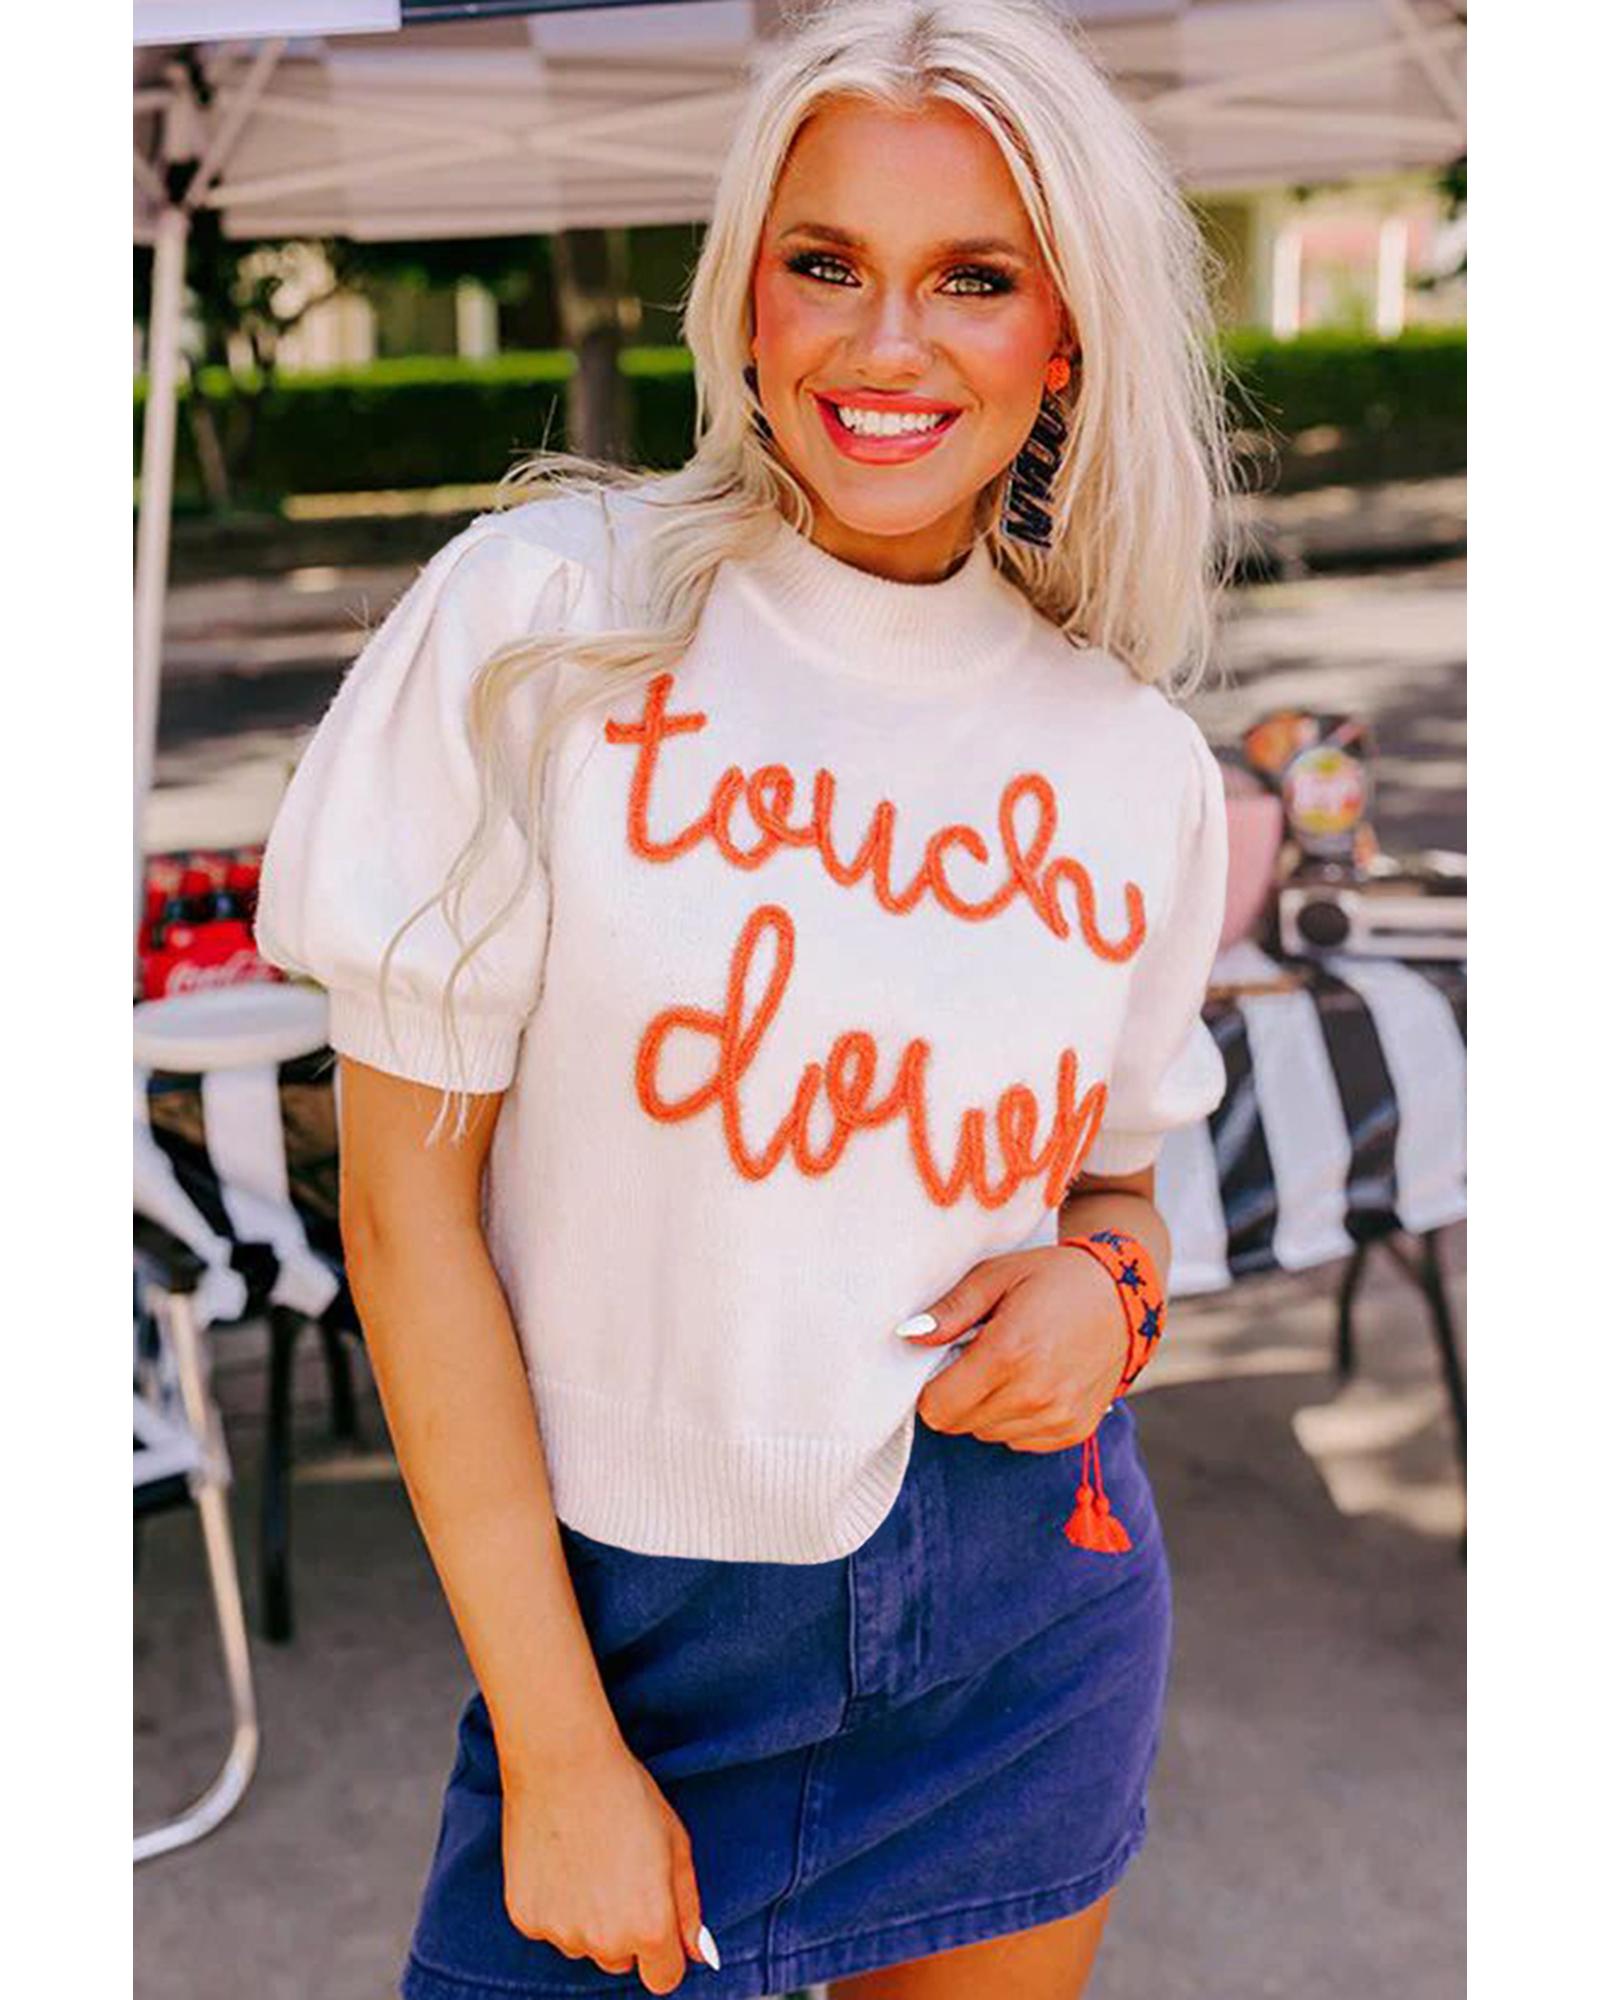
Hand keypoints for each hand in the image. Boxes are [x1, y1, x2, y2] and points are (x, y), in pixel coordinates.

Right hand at [501, 1738, 715, 1993]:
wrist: (563, 1762)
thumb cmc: (625, 1793)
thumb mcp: (675, 1843)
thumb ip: (688, 1906)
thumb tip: (697, 1952)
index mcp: (649, 1926)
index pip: (663, 1978)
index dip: (664, 1951)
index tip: (657, 1923)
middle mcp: (604, 1941)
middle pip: (621, 1960)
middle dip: (625, 1930)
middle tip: (619, 1873)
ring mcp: (561, 1932)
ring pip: (583, 1944)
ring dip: (588, 1917)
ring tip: (587, 1858)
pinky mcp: (526, 1917)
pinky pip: (549, 1927)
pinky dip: (555, 1904)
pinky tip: (560, 1859)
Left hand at [903, 1247, 1126, 1450]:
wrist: (1125, 1296)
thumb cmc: (1054, 1278)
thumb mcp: (996, 1275)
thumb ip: (950, 1309)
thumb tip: (908, 1335)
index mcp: (1009, 1353)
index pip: (937, 1407)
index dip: (930, 1386)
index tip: (944, 1361)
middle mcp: (1035, 1394)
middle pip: (958, 1423)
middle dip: (956, 1394)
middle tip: (978, 1357)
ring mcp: (1058, 1418)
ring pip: (986, 1434)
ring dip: (985, 1407)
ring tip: (1010, 1365)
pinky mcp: (1074, 1431)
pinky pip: (1018, 1441)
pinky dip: (1015, 1417)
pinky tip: (1032, 1382)